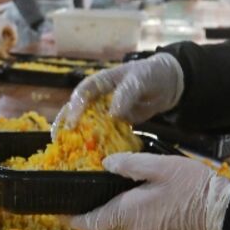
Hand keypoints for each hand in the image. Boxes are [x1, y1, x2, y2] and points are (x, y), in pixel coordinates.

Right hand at [52, 52, 182, 137]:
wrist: (168, 84)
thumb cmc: (150, 74)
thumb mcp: (139, 80)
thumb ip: (126, 93)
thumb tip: (112, 113)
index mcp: (101, 81)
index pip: (83, 92)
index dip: (75, 105)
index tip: (72, 121)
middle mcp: (99, 97)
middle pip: (79, 110)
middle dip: (68, 124)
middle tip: (61, 140)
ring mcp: (106, 111)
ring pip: (89, 123)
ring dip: (81, 135)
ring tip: (70, 150)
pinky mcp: (116, 124)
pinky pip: (104, 133)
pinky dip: (99, 142)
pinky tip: (94, 155)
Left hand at [69, 153, 229, 229]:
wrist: (224, 213)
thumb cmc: (192, 187)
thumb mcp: (160, 166)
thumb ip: (130, 164)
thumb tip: (106, 164)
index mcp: (128, 213)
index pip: (90, 222)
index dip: (71, 219)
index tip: (57, 212)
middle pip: (106, 220)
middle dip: (96, 207)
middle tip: (89, 185)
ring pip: (124, 221)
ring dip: (118, 207)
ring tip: (116, 184)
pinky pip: (140, 223)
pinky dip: (135, 210)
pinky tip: (142, 194)